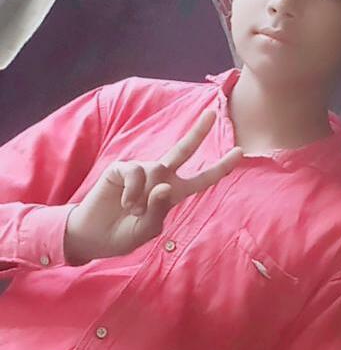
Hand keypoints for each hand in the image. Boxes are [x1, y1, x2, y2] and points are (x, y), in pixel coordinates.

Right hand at [64, 109, 241, 264]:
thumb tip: (164, 185)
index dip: (220, 168)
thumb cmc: (122, 234)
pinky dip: (133, 190)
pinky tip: (124, 202)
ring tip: (131, 210)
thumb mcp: (146, 230)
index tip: (239, 152)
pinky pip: (136, 171)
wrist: (92, 235)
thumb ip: (158, 211)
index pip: (201, 180)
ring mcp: (141, 172)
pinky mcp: (122, 168)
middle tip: (213, 113)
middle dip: (198, 132)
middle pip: (183, 151)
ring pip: (155, 169)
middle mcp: (160, 178)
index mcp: (172, 194)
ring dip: (145, 195)